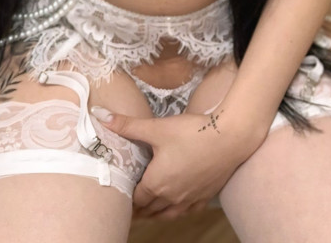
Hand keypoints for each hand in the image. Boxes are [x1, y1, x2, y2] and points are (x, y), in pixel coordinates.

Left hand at [92, 103, 263, 220]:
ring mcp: (189, 200)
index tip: (120, 196)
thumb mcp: (157, 127)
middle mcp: (171, 197)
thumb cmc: (192, 132)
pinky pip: (186, 212)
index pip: (135, 199)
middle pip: (149, 210)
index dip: (126, 198)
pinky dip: (176, 210)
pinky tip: (177, 204)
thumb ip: (128, 125)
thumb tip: (100, 115)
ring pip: (167, 215)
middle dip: (138, 208)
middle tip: (130, 205)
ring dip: (155, 213)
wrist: (230, 138)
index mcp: (156, 183)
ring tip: (148, 209)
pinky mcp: (204, 197)